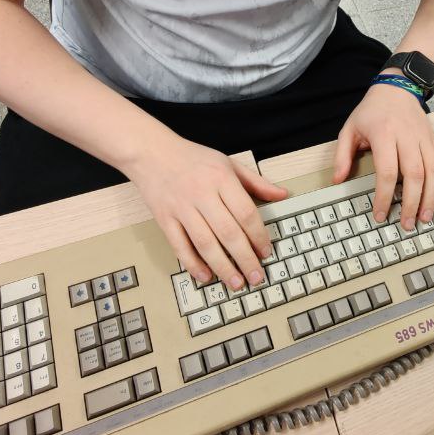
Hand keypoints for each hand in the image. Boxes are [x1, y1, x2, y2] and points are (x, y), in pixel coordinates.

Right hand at [126, 129, 287, 288]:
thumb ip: (256, 182)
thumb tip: (282, 194)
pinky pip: (179, 246)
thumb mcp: (228, 163)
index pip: (246, 213)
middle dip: (245, 259)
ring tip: (236, 283)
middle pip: (228, 233)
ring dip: (223, 267)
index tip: (266, 252)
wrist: (151, 152)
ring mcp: (181, 208)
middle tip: (256, 277)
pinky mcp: (165, 219)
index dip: (258, 236)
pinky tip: (205, 276)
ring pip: (205, 243)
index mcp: (221, 179)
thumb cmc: (192, 158)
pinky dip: (192, 264)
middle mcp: (202, 194)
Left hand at [332, 84, 433, 228]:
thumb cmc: (372, 110)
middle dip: (411, 203)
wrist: (397, 88)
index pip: (387, 172)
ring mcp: (424, 139)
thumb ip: (342, 155)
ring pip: (433, 172)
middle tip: (406, 224)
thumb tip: (337, 180)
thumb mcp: (349, 128)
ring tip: (425, 218)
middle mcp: (407, 137)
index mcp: (384, 134)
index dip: (384, 197)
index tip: (380, 214)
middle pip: (414, 175)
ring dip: (430, 198)